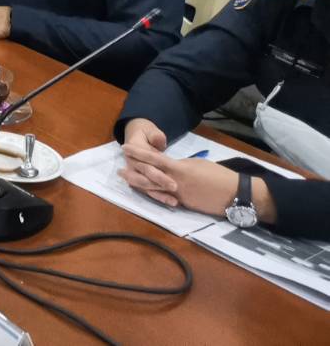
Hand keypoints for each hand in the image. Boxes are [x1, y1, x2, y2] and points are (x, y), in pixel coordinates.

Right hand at [118, 119, 172, 198]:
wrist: (135, 136)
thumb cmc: (145, 133)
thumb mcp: (148, 130)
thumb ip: (154, 135)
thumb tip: (158, 141)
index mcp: (133, 152)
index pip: (146, 165)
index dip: (158, 173)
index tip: (172, 179)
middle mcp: (132, 164)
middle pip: (145, 177)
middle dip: (160, 183)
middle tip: (175, 187)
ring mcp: (136, 173)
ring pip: (145, 187)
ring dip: (159, 195)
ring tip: (174, 202)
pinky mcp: (142, 179)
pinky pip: (148, 190)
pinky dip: (159, 197)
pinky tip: (172, 202)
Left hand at [119, 144, 239, 212]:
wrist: (235, 194)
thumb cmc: (218, 175)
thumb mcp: (197, 164)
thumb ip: (181, 165)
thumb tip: (171, 166)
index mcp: (179, 168)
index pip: (154, 159)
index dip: (138, 153)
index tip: (125, 148)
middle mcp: (176, 183)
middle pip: (149, 177)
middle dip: (134, 172)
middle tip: (119, 170)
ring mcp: (179, 196)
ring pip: (155, 190)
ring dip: (140, 185)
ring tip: (128, 181)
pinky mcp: (185, 206)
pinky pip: (166, 199)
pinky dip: (155, 195)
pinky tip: (148, 192)